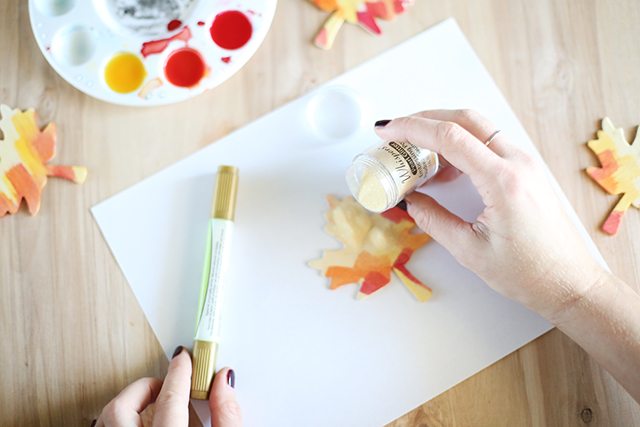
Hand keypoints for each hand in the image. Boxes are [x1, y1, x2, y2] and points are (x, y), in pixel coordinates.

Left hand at [94, 347, 241, 426]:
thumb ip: (226, 415)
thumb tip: (224, 380)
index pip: (169, 400)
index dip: (179, 374)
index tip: (185, 359)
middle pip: (122, 408)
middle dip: (146, 388)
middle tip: (169, 383)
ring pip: (106, 420)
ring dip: (129, 405)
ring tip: (154, 404)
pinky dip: (120, 421)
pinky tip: (140, 423)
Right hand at [375, 109, 605, 320]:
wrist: (569, 281)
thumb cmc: (527, 273)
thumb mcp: (469, 250)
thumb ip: (433, 220)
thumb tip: (408, 200)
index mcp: (503, 181)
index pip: (450, 137)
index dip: (412, 128)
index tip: (387, 130)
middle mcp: (518, 162)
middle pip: (465, 119)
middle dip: (425, 119)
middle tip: (396, 133)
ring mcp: (525, 163)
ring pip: (478, 128)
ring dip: (443, 131)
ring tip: (415, 156)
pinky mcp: (527, 170)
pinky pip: (489, 144)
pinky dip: (462, 146)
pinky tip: (444, 170)